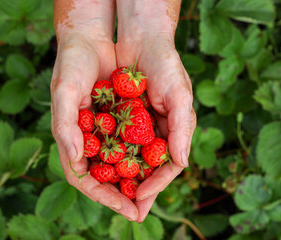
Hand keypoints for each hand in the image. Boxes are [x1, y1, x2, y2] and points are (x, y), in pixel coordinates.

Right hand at [51, 1, 138, 220]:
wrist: (88, 41)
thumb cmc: (71, 64)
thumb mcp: (65, 91)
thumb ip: (65, 126)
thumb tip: (76, 161)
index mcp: (71, 139)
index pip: (84, 177)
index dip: (104, 196)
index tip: (127, 208)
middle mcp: (87, 140)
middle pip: (104, 176)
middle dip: (122, 195)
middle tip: (141, 211)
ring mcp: (103, 131)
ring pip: (119, 163)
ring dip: (133, 179)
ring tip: (151, 195)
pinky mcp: (118, 119)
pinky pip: (131, 142)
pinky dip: (141, 154)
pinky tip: (157, 162)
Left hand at [116, 0, 196, 222]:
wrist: (142, 40)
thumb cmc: (166, 65)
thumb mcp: (179, 94)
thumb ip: (182, 128)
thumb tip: (181, 163)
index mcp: (173, 130)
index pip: (167, 166)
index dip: (156, 184)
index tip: (142, 199)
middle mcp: (156, 131)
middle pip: (147, 168)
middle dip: (138, 189)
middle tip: (128, 210)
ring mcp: (138, 125)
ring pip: (130, 159)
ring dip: (122, 178)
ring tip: (112, 197)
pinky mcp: (119, 116)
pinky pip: (114, 140)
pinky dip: (108, 156)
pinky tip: (98, 168)